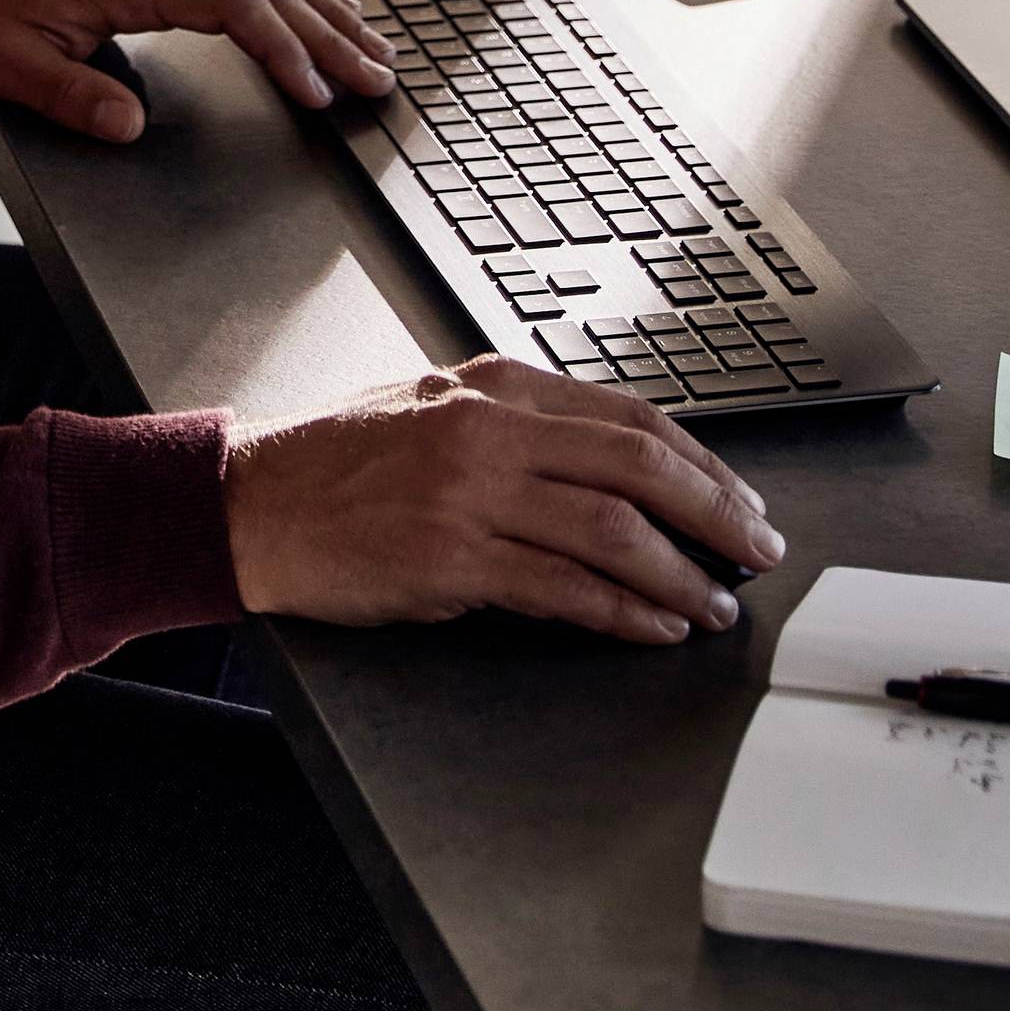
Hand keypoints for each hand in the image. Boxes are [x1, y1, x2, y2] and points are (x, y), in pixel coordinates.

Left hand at [0, 0, 395, 140]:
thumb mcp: (8, 65)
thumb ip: (72, 98)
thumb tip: (129, 127)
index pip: (231, 4)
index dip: (280, 48)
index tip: (313, 89)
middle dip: (329, 32)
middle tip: (377, 77)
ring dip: (323, 7)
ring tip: (371, 48)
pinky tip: (319, 11)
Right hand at [222, 356, 784, 641]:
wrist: (251, 503)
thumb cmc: (340, 459)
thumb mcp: (433, 405)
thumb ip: (516, 422)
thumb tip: (614, 463)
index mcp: (493, 384)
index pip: (628, 416)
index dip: (699, 462)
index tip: (739, 499)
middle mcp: (488, 429)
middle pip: (638, 464)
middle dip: (715, 513)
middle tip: (758, 550)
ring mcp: (469, 493)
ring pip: (611, 529)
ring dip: (681, 573)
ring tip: (715, 602)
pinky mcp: (449, 560)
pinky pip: (561, 589)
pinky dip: (622, 612)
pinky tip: (654, 626)